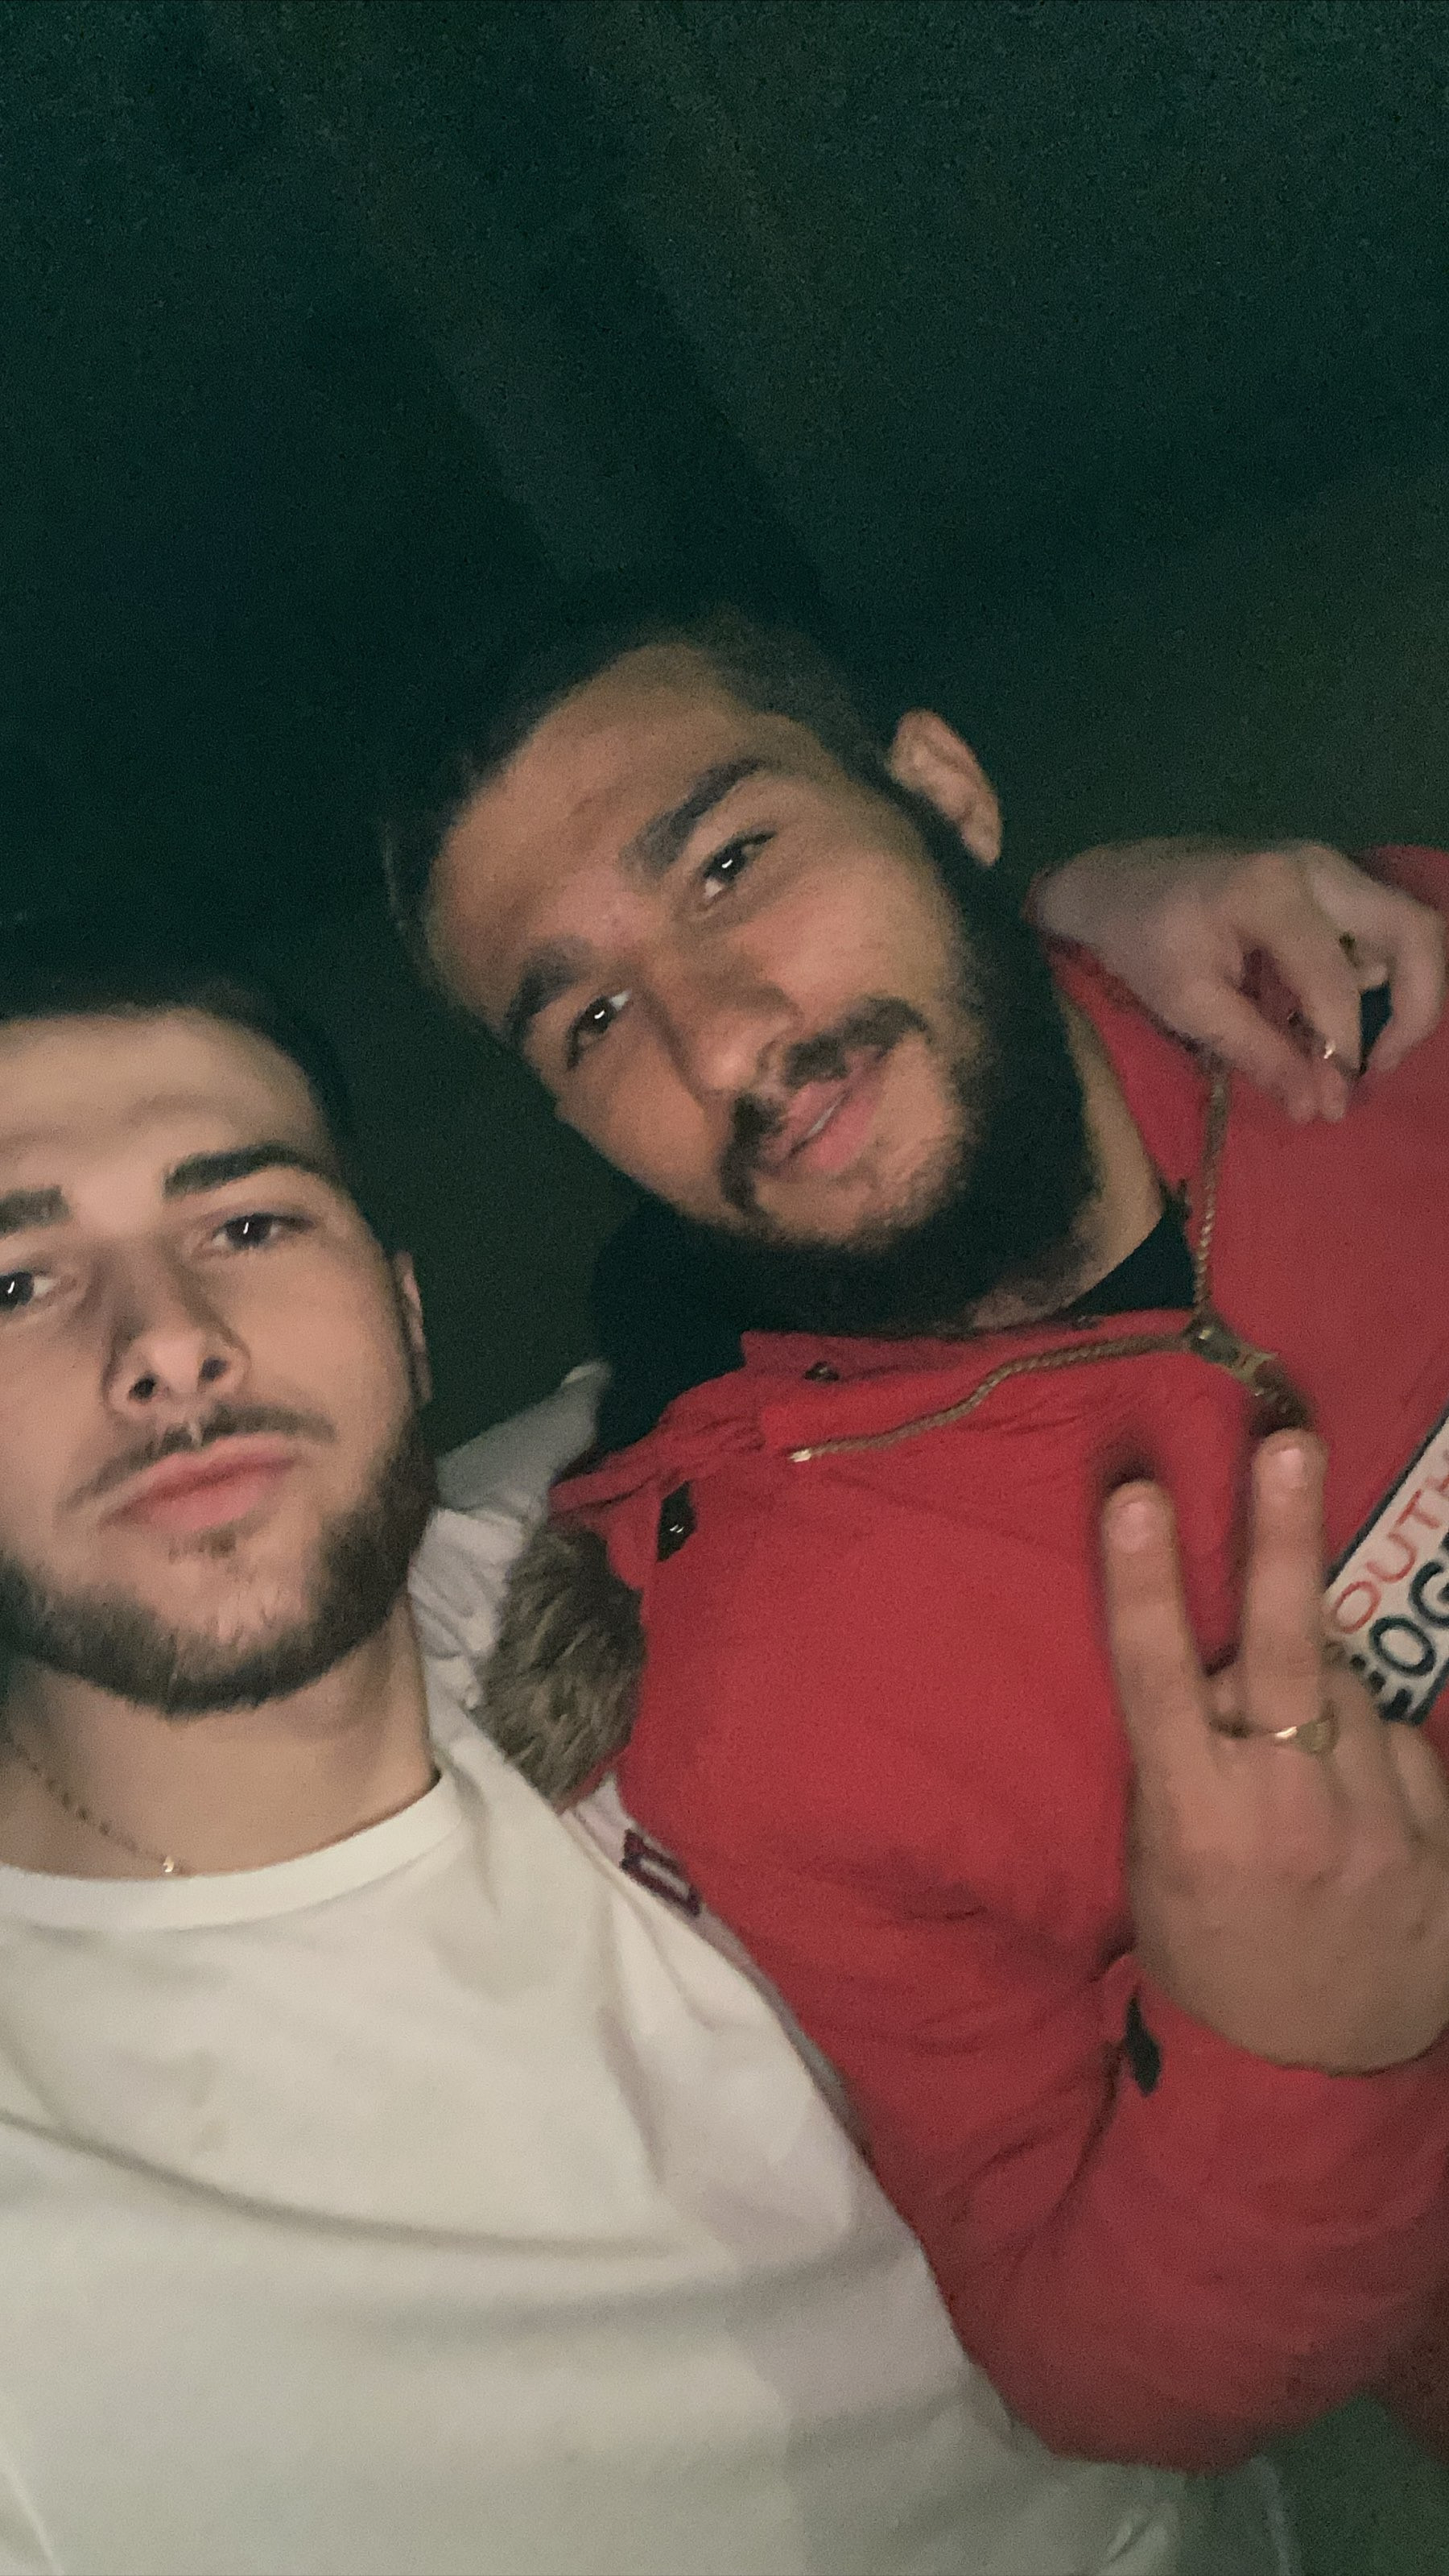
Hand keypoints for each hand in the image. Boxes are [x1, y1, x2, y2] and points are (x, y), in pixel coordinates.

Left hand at [1033, 838, 1444, 1121]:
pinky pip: (1377, 932)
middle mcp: (1318, 868)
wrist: (1118, 882)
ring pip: (1406, 930)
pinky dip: (1366, 981)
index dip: (1342, 1048)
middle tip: (1377, 1068)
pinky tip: (1315, 1018)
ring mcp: (1329, 869)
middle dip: (1416, 1009)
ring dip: (1395, 995)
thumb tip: (1317, 1109)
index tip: (1330, 1100)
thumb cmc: (1140, 939)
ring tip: (1341, 1051)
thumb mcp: (1186, 1004)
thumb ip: (1257, 1052)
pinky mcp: (1329, 883)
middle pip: (1416, 932)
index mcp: (1273, 890)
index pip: (1335, 980)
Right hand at [1102, 1432, 1448, 2071]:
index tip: (1137, 1496)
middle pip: (1285, 1647)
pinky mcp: (1444, 1848)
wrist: (1307, 2077)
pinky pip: (1404, 1751)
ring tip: (1298, 1767)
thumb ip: (1191, 1759)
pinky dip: (1377, 1756)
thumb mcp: (1161, 1860)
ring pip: (1350, 1692)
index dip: (1143, 1582)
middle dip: (1283, 1537)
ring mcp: (1378, 1830)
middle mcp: (1289, 1813)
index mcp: (1195, 1819)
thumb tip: (1227, 1665)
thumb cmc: (1206, 1950)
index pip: (1159, 1678)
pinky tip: (1356, 1809)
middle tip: (1290, 1441)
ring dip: (1321, 1695)